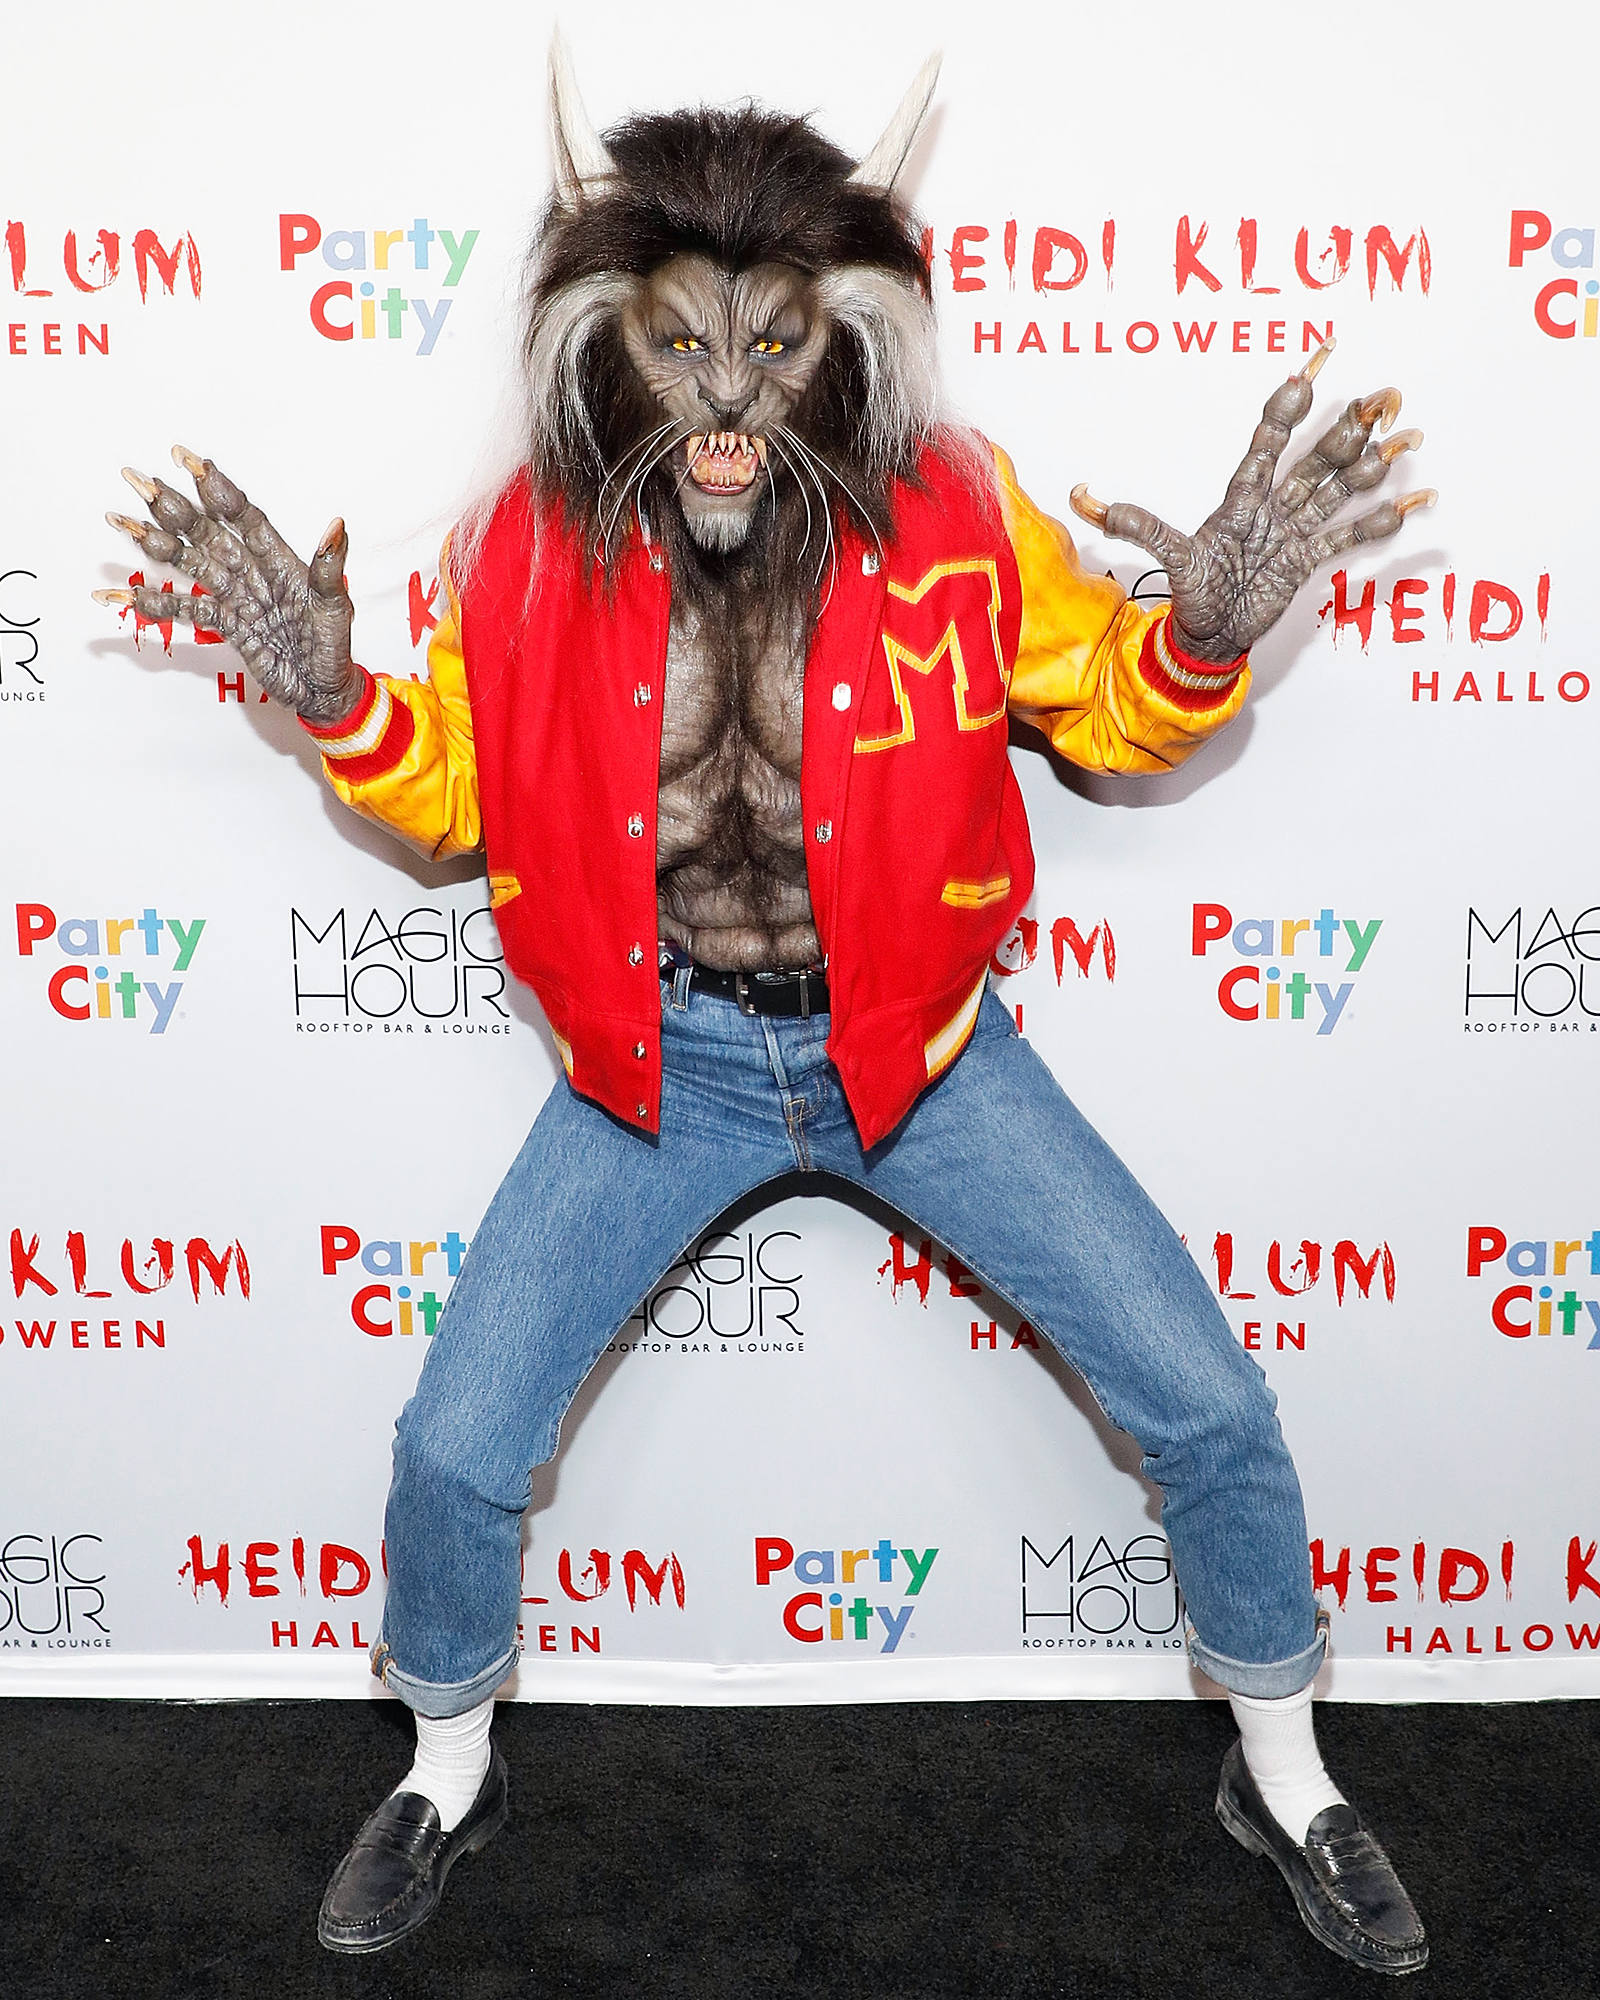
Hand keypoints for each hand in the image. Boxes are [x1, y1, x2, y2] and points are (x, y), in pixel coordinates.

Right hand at [96, 448, 363, 724]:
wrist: (323, 692)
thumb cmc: (334, 650)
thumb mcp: (335, 609)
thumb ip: (329, 569)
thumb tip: (337, 526)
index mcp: (281, 562)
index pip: (244, 518)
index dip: (218, 491)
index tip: (191, 462)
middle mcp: (253, 573)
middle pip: (207, 533)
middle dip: (173, 508)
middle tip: (138, 481)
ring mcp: (237, 597)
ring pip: (191, 564)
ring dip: (157, 545)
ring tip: (122, 524)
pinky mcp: (226, 624)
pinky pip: (187, 609)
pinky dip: (157, 603)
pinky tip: (125, 595)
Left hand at [1070, 341, 1435, 663]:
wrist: (1207, 633)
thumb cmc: (1191, 589)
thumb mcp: (1167, 554)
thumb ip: (1134, 524)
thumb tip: (1082, 497)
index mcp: (1241, 495)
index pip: (1269, 439)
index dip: (1289, 405)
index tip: (1312, 365)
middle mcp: (1273, 505)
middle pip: (1315, 459)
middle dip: (1349, 428)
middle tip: (1384, 394)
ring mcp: (1295, 531)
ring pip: (1339, 490)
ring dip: (1372, 465)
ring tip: (1408, 437)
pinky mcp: (1308, 561)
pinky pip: (1350, 538)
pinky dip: (1381, 522)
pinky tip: (1416, 502)